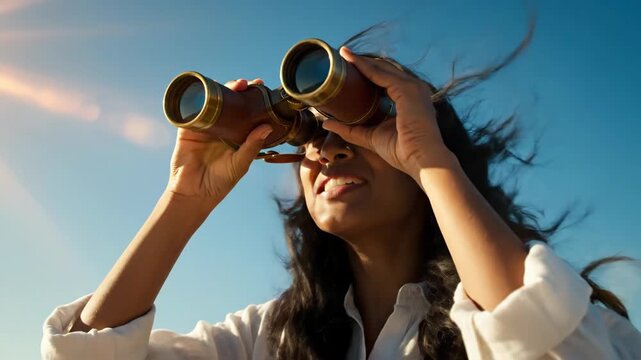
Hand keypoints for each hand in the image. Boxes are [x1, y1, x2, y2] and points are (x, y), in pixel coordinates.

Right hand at [165, 79, 272, 206]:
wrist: (194, 193)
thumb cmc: (220, 182)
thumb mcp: (240, 164)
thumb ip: (252, 146)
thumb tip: (267, 127)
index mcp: (236, 134)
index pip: (246, 111)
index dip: (253, 98)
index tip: (262, 86)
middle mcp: (222, 127)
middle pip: (230, 101)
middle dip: (238, 89)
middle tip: (248, 84)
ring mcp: (205, 125)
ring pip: (213, 101)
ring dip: (222, 89)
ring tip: (235, 85)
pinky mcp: (188, 128)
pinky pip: (192, 110)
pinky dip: (198, 99)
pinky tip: (207, 90)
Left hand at [322, 47, 453, 179]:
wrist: (422, 160)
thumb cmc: (403, 152)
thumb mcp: (371, 137)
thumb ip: (351, 130)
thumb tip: (327, 123)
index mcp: (408, 98)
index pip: (385, 80)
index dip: (366, 72)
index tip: (348, 67)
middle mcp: (413, 89)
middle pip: (383, 70)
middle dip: (362, 63)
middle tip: (342, 56)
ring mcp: (412, 87)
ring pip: (382, 68)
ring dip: (362, 61)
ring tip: (344, 54)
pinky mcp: (408, 89)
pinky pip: (381, 73)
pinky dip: (365, 66)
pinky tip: (351, 60)